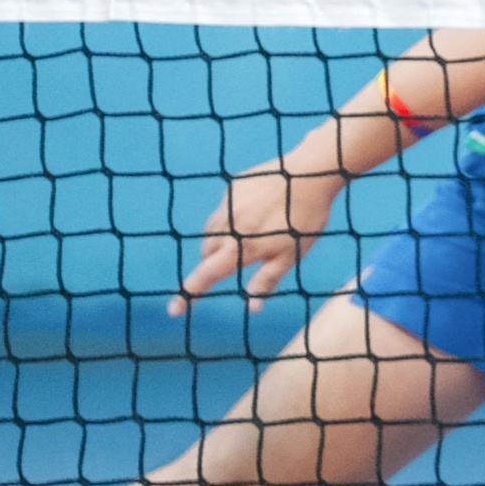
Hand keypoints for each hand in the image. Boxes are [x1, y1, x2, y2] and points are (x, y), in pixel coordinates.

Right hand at [167, 154, 344, 315]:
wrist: (311, 175)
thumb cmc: (306, 219)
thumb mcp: (292, 255)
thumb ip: (268, 279)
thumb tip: (253, 307)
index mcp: (242, 247)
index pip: (207, 275)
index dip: (189, 294)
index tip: (173, 310)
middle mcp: (229, 225)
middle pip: (207, 252)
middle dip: (214, 260)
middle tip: (240, 258)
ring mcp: (229, 203)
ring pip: (212, 229)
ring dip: (221, 238)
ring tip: (251, 233)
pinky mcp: (234, 186)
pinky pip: (224, 208)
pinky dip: (231, 215)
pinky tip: (256, 210)